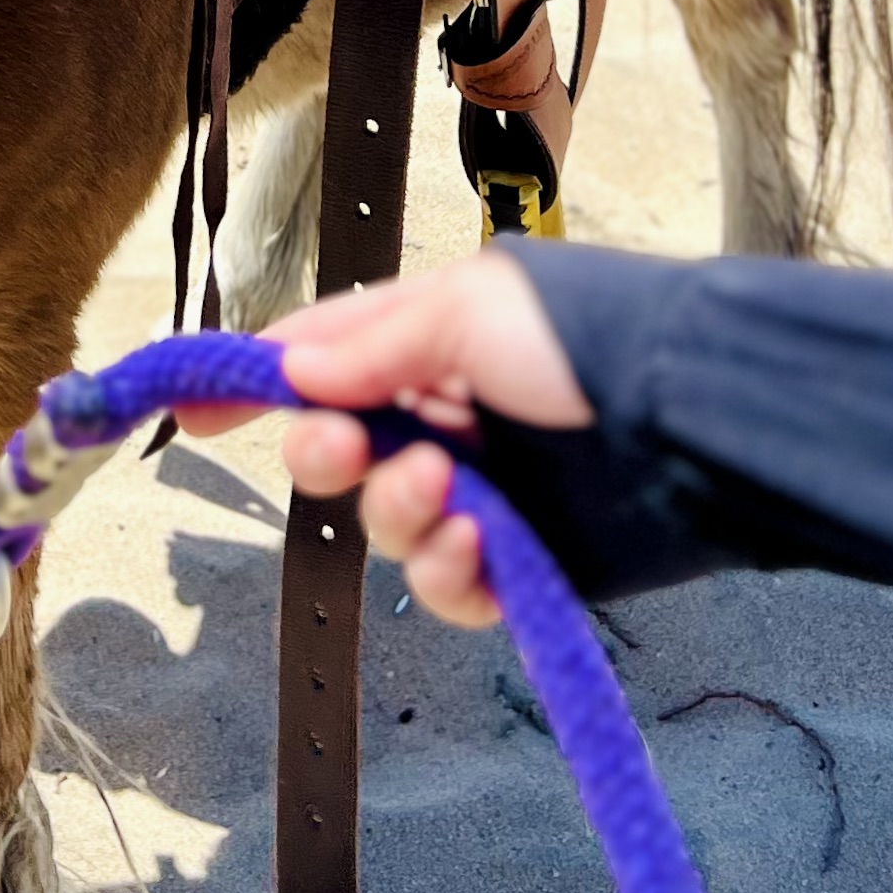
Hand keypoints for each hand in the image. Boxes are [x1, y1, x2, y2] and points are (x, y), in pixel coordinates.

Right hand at [178, 250, 592, 629]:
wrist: (701, 423)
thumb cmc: (595, 341)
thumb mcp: (472, 306)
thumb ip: (374, 341)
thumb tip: (293, 371)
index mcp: (432, 339)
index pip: (321, 358)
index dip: (256, 385)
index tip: (191, 412)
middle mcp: (451, 416)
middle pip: (341, 450)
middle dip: (325, 453)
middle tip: (342, 448)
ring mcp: (487, 491)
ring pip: (388, 524)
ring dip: (397, 511)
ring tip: (443, 490)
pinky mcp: (524, 563)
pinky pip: (450, 586)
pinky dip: (447, 569)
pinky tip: (474, 543)